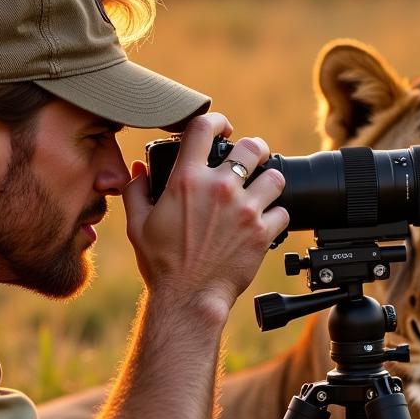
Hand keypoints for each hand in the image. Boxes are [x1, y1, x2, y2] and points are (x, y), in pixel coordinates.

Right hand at [122, 112, 288, 321]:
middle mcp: (219, 189)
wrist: (188, 298)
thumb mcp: (138, 225)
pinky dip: (277, 216)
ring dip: (270, 181)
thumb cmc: (162, 264)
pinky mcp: (262, 233)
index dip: (217, 120)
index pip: (204, 127)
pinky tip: (266, 222)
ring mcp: (244, 210)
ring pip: (275, 177)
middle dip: (254, 149)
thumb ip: (136, 190)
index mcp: (187, 180)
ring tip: (264, 189)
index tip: (222, 128)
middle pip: (251, 147)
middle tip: (252, 158)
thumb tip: (139, 169)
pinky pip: (283, 212)